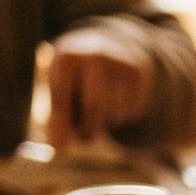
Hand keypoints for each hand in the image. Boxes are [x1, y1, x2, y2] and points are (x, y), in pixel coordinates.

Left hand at [46, 28, 155, 144]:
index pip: (63, 97)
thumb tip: (60, 147)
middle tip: (85, 135)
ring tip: (99, 110)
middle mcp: (95, 55)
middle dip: (88, 128)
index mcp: (66, 57)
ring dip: (106, 122)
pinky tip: (116, 101)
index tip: (61, 144)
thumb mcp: (59, 92)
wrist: (106, 47)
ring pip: (115, 111)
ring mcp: (119, 63)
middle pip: (94, 107)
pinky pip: (132, 111)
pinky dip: (123, 115)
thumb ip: (57, 119)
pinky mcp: (139, 75)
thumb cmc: (74, 78)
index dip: (62, 123)